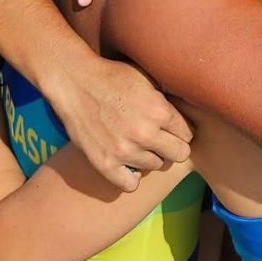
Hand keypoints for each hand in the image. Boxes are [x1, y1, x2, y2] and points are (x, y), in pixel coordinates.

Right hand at [39, 54, 190, 190]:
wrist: (73, 81)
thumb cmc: (111, 76)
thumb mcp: (146, 79)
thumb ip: (167, 100)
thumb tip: (187, 113)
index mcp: (159, 110)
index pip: (188, 134)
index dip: (179, 129)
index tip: (170, 127)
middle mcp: (145, 133)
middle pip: (178, 154)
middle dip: (171, 145)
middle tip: (159, 138)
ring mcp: (124, 150)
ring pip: (155, 165)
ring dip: (149, 156)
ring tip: (136, 143)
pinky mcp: (104, 163)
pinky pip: (130, 184)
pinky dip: (130, 176)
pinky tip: (127, 163)